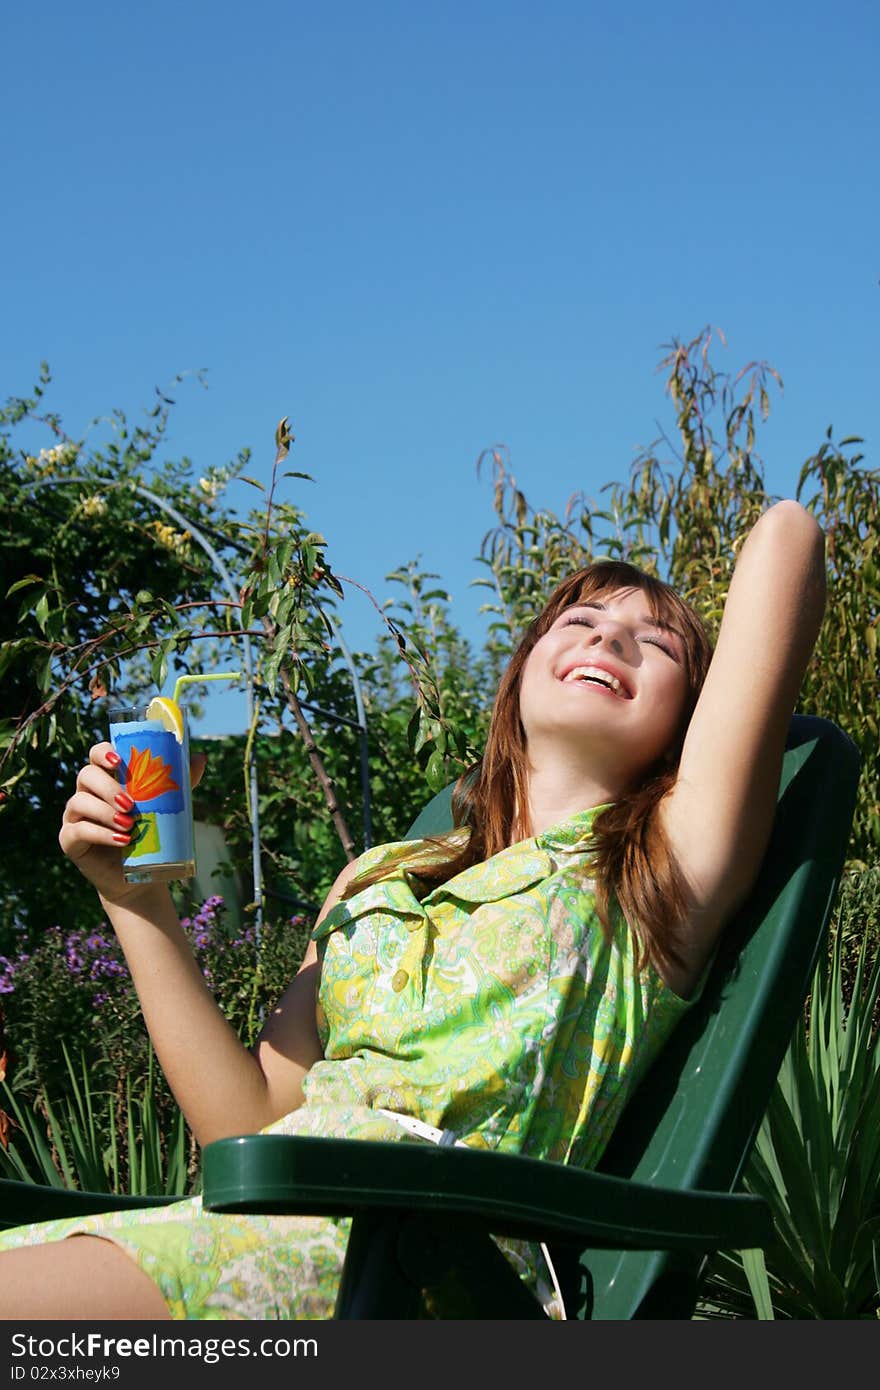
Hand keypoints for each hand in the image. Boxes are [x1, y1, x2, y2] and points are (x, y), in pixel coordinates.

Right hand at [59, 743, 206, 906]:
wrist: (141, 875)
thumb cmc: (150, 834)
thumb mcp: (167, 806)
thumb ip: (180, 782)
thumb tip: (201, 757)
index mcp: (106, 778)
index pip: (96, 754)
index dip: (103, 752)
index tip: (118, 760)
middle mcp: (86, 793)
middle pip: (86, 775)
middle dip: (108, 787)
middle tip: (130, 803)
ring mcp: (74, 815)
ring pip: (79, 801)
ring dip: (105, 812)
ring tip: (129, 825)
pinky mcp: (70, 840)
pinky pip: (78, 830)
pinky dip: (101, 834)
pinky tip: (121, 840)